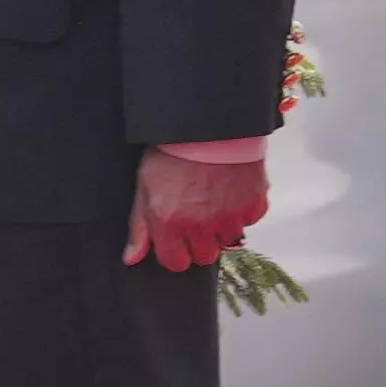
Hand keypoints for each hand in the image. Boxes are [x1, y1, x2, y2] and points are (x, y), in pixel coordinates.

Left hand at [123, 148, 268, 272]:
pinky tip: (231, 189)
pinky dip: (242, 210)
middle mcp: (201, 226)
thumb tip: (131, 258)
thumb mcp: (144, 186)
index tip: (175, 237)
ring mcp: (230, 217)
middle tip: (196, 215)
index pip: (175, 263)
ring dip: (222, 227)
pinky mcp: (253, 205)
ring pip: (229, 241)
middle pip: (204, 256)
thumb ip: (139, 227)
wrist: (207, 123)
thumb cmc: (171, 150)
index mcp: (170, 223)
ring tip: (214, 199)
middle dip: (199, 242)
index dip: (174, 251)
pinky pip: (250, 220)